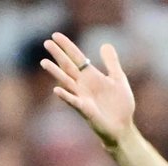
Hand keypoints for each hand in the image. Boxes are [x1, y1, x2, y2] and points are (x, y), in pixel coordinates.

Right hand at [40, 33, 133, 148]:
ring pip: (66, 82)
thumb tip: (105, 44)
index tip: (55, 35)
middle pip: (68, 67)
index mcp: (91, 76)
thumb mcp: (118, 79)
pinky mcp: (85, 110)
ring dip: (56, 72)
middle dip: (58, 55)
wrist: (123, 127)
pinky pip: (73, 102)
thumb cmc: (120, 105)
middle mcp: (83, 85)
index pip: (77, 58)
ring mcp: (82, 97)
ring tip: (44, 62)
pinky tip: (56, 89)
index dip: (67, 47)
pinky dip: (65, 96)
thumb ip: (111, 63)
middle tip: (47, 42)